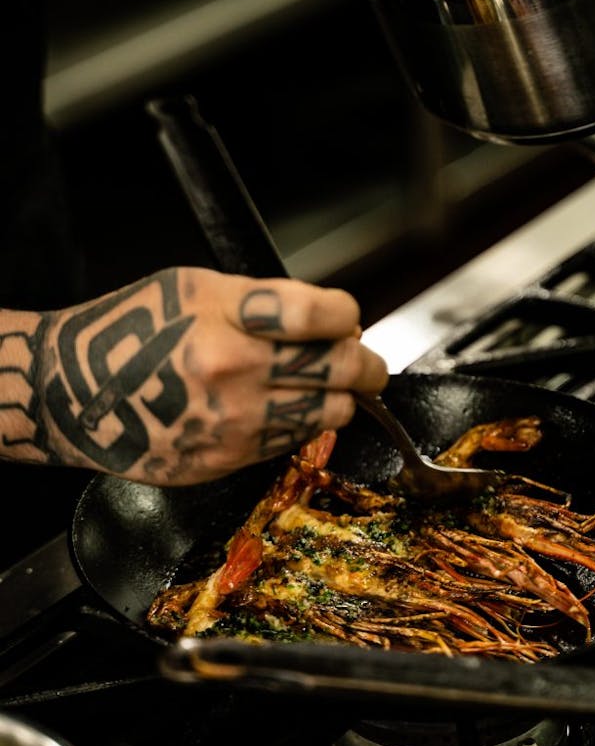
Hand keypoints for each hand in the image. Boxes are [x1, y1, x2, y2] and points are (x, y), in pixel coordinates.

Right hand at [26, 267, 387, 484]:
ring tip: (331, 389)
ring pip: (330, 413)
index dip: (347, 316)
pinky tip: (286, 410)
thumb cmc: (128, 333)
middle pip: (341, 369)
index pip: (323, 313)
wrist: (73, 395)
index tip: (347, 320)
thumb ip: (263, 301)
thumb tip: (329, 322)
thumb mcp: (190, 287)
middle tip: (369, 365)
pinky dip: (304, 425)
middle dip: (368, 365)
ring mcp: (235, 419)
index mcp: (225, 313)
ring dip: (342, 400)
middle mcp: (235, 367)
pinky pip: (294, 442)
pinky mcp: (229, 457)